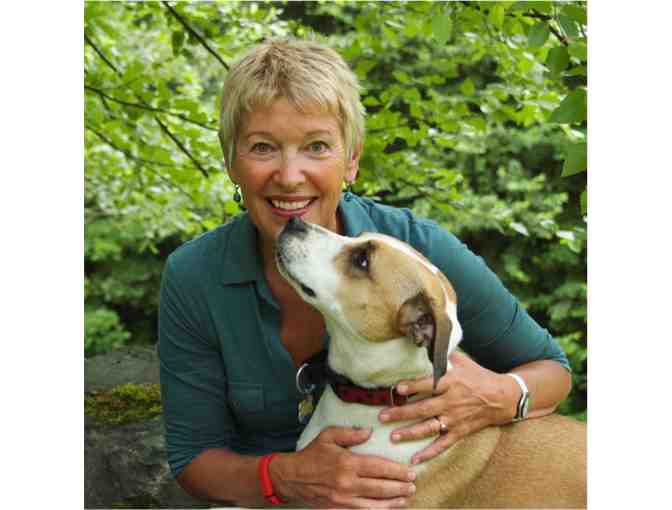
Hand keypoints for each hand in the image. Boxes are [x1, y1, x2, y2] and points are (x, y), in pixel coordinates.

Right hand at [271, 426, 416, 507]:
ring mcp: (343, 500)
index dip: (397, 471)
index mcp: (347, 463)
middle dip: (400, 487)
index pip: (379, 468)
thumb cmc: (311, 455)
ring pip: (375, 504)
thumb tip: (369, 432)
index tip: (410, 471)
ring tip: (406, 497)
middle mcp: (347, 483)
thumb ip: (350, 433)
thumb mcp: (328, 436)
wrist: (291, 478)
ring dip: (394, 502)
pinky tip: (388, 508)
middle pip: (381, 488)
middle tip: (413, 484)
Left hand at [378, 351, 517, 464]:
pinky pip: (443, 444)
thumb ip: (442, 355)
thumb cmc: (479, 376)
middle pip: (423, 409)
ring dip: (410, 433)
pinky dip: (430, 453)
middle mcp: (451, 401)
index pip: (429, 384)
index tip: (397, 389)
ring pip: (429, 428)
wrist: (503, 397)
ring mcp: (455, 419)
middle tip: (382, 416)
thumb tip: (424, 340)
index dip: (413, 386)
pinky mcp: (460, 431)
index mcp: (451, 382)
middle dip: (402, 413)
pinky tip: (415, 459)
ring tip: (392, 437)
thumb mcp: (462, 361)